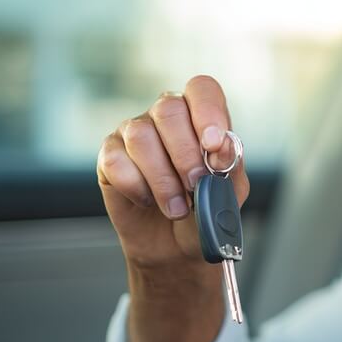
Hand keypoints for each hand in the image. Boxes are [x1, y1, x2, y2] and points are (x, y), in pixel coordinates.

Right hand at [96, 75, 249, 341]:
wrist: (180, 254)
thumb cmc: (213, 219)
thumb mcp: (233, 194)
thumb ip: (230, 165)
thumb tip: (224, 147)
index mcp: (204, 120)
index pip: (203, 87)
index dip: (209, 111)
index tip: (218, 145)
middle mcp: (168, 121)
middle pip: (171, 108)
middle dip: (189, 153)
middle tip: (198, 188)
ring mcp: (133, 137)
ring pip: (140, 131)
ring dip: (164, 173)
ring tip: (178, 205)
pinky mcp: (108, 160)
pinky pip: (113, 157)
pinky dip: (135, 182)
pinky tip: (151, 202)